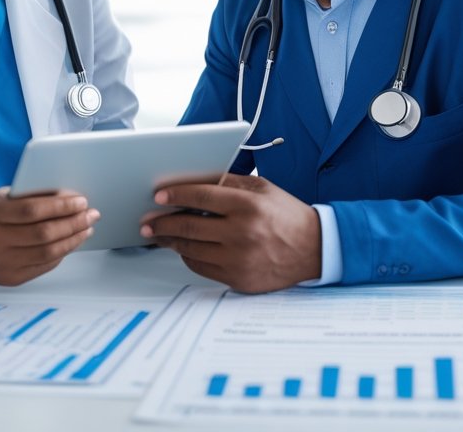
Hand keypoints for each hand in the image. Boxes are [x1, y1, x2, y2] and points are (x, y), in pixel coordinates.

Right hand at [0, 188, 99, 285]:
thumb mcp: (0, 197)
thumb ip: (28, 195)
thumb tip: (69, 196)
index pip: (31, 210)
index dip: (60, 205)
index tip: (80, 201)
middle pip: (43, 234)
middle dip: (73, 222)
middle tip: (90, 214)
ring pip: (47, 252)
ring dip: (73, 239)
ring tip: (86, 227)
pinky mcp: (9, 279)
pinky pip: (44, 265)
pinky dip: (62, 252)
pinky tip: (71, 241)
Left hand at [139, 174, 320, 292]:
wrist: (314, 249)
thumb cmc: (287, 215)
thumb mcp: (262, 188)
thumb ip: (229, 183)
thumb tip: (194, 182)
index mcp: (247, 205)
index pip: (200, 198)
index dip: (175, 196)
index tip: (159, 196)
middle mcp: (242, 233)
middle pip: (189, 227)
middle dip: (162, 223)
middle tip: (148, 221)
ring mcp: (239, 259)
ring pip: (191, 250)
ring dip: (171, 241)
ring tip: (159, 235)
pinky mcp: (238, 279)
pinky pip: (202, 268)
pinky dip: (189, 257)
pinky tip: (183, 249)